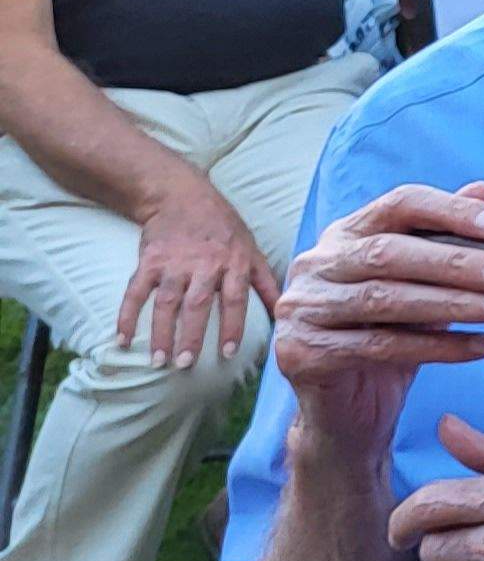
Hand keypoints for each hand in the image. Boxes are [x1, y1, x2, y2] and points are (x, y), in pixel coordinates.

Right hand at [122, 170, 282, 374]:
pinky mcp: (149, 260)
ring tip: (157, 361)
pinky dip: (126, 316)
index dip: (233, 327)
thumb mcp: (252, 249)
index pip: (235, 299)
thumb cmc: (224, 228)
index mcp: (234, 263)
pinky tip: (121, 340)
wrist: (181, 195)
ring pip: (166, 302)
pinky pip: (135, 291)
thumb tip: (285, 312)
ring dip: (160, 332)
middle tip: (185, 365)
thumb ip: (266, 281)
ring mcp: (174, 262)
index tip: (228, 354)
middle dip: (192, 336)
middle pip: (197, 304)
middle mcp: (205, 264)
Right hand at [270, 181, 483, 457]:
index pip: (399, 204)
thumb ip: (446, 238)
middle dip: (458, 263)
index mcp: (345, 234)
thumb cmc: (391, 334)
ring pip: (385, 299)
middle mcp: (316, 264)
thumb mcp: (422, 283)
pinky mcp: (301, 353)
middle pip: (390, 253)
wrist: (349, 411)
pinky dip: (440, 346)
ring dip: (455, 303)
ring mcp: (301, 308)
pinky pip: (381, 346)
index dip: (451, 211)